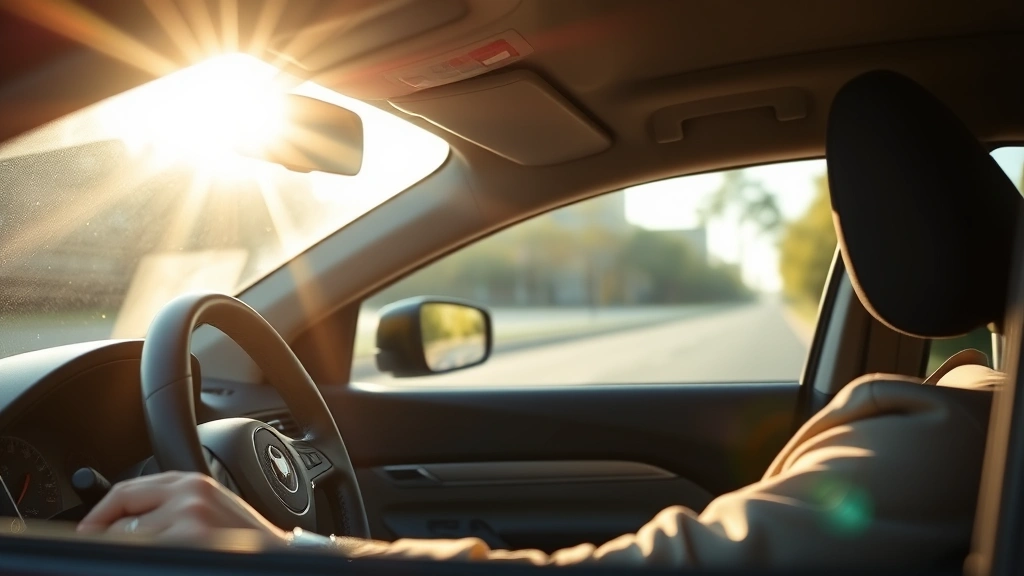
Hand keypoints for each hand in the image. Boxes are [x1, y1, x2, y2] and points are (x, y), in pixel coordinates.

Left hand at [77, 471, 287, 546]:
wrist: (282, 558)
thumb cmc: (246, 541)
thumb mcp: (209, 508)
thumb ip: (171, 504)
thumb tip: (120, 522)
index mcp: (190, 481)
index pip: (125, 490)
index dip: (99, 513)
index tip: (87, 531)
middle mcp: (187, 493)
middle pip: (120, 515)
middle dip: (110, 539)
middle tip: (109, 553)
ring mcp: (188, 519)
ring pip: (127, 540)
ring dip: (131, 553)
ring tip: (154, 556)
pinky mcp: (190, 543)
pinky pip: (143, 553)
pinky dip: (143, 559)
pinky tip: (162, 559)